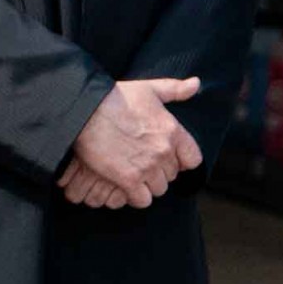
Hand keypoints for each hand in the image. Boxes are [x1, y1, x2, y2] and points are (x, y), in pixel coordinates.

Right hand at [64, 77, 203, 208]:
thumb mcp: (149, 89)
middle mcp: (164, 151)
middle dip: (160, 170)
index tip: (168, 156)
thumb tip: (196, 83)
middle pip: (172, 175)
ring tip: (134, 172)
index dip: (181, 160)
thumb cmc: (116, 97)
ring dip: (148, 183)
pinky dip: (135, 195)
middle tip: (143, 160)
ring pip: (159, 189)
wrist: (86, 111)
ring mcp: (147, 167)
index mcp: (173, 131)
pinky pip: (143, 200)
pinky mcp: (129, 180)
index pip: (193, 160)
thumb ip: (175, 89)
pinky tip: (126, 184)